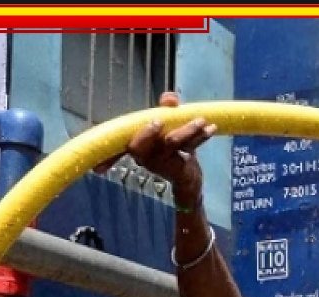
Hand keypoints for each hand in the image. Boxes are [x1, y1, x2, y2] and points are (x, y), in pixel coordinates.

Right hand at [93, 91, 215, 203]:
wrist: (186, 175)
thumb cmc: (169, 147)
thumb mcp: (166, 125)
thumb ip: (166, 109)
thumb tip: (169, 98)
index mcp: (134, 146)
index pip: (115, 148)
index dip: (106, 156)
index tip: (108, 156)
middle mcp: (144, 156)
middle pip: (139, 146)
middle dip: (146, 133)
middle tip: (158, 120)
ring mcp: (162, 162)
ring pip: (170, 144)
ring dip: (186, 129)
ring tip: (200, 119)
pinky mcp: (179, 165)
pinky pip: (190, 148)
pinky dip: (202, 136)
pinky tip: (212, 127)